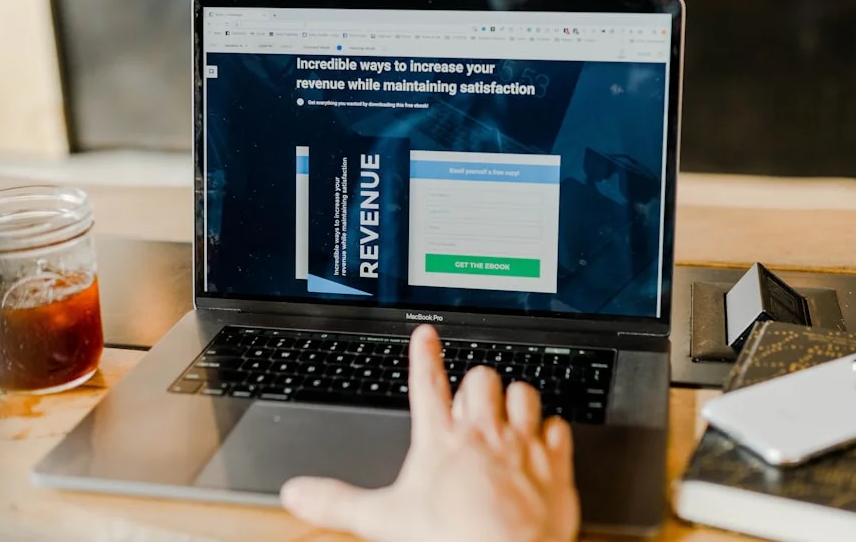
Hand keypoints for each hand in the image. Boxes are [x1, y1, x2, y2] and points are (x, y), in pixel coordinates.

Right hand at [281, 325, 579, 541]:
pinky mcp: (553, 463)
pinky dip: (551, 431)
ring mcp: (520, 444)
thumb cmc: (450, 538)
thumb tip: (297, 493)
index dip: (425, 354)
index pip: (428, 383)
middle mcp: (482, 433)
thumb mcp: (383, 520)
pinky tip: (545, 440)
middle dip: (476, 384)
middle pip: (480, 379)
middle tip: (472, 401)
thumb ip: (338, 502)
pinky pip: (558, 426)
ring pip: (522, 392)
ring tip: (508, 413)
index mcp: (439, 440)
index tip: (426, 334)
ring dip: (515, 400)